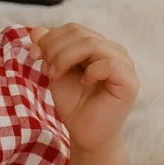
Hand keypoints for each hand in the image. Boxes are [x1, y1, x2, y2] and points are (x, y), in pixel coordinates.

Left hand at [29, 24, 138, 154]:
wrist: (85, 135)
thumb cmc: (74, 105)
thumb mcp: (56, 73)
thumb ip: (49, 51)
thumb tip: (36, 30)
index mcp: (99, 46)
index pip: (74, 29)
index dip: (50, 38)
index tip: (34, 55)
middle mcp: (114, 51)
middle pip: (81, 34)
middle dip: (55, 49)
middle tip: (46, 70)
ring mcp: (125, 65)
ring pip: (92, 44)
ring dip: (66, 58)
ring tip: (56, 76)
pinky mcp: (129, 82)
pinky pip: (107, 63)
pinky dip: (90, 72)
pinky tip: (84, 84)